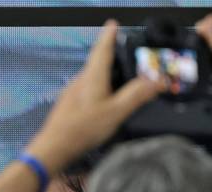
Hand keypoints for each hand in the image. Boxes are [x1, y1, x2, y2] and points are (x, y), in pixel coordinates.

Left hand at [27, 21, 162, 172]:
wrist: (53, 147)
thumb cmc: (84, 128)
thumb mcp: (116, 112)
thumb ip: (136, 95)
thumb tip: (158, 80)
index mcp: (92, 76)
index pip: (102, 49)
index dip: (108, 36)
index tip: (112, 24)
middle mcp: (80, 80)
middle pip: (96, 62)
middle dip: (110, 55)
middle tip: (126, 53)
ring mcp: (71, 92)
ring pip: (91, 77)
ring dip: (104, 73)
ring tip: (120, 76)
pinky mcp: (68, 105)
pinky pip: (86, 89)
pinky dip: (98, 87)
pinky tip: (104, 98)